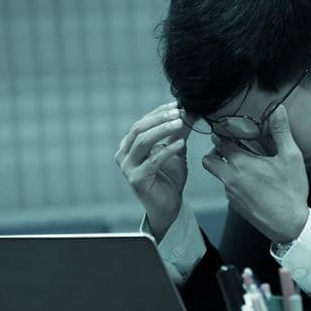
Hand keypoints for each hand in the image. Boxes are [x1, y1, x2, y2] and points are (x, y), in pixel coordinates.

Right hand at [115, 101, 190, 239]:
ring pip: (143, 142)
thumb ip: (178, 133)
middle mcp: (124, 155)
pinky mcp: (136, 179)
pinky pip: (153, 160)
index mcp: (129, 146)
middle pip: (139, 129)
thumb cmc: (169, 178)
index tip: (176, 105)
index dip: (159, 112)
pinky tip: (181, 144)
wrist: (169, 206)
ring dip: (163, 130)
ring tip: (180, 124)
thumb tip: (187, 112)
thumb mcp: (176, 151)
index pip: (142, 123)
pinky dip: (168, 150)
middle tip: (178, 113)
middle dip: (160, 119)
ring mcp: (127, 168)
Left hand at [202, 105, 308, 243]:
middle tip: (233, 146)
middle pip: (209, 159)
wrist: (289, 225)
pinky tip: (252, 181)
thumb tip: (278, 109)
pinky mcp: (234, 205)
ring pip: (218, 174)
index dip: (224, 134)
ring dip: (226, 167)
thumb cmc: (290, 191)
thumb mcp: (291, 158)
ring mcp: (230, 193)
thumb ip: (281, 132)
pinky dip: (234, 181)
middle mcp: (230, 178)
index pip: (219, 142)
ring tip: (246, 163)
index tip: (233, 131)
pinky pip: (227, 188)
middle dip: (217, 151)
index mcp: (241, 163)